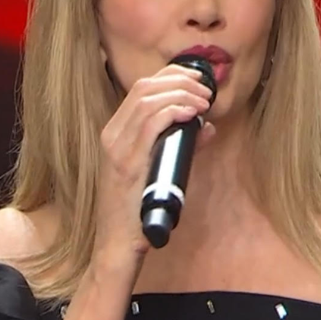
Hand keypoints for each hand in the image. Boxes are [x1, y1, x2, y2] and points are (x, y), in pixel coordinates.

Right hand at [93, 63, 214, 269]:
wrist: (118, 243)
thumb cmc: (140, 209)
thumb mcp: (161, 169)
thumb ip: (182, 146)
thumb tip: (208, 128)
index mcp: (116, 133)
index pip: (141, 88)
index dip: (172, 76)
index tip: (198, 80)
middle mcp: (112, 135)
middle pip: (145, 87)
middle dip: (181, 80)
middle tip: (207, 89)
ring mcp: (117, 148)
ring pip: (147, 100)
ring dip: (182, 94)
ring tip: (204, 101)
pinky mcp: (126, 163)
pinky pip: (150, 124)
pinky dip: (174, 111)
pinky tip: (192, 113)